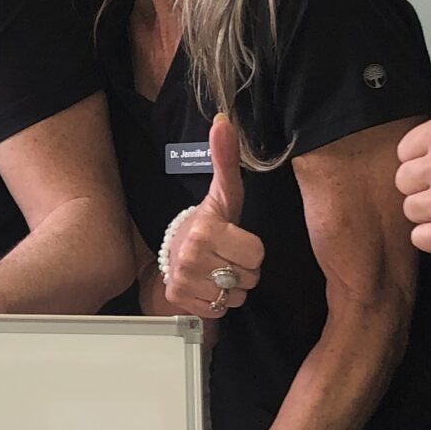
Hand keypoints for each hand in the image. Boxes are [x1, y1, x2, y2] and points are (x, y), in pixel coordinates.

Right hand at [161, 115, 263, 317]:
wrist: (174, 253)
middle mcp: (192, 256)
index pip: (256, 253)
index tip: (236, 240)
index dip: (252, 249)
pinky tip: (208, 285)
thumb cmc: (209, 223)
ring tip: (218, 271)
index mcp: (206, 229)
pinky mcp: (180, 300)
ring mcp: (184, 280)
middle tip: (227, 257)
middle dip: (244, 270)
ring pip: (236, 295)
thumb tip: (225, 120)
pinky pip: (220, 309)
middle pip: (249, 277)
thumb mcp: (224, 194)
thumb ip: (227, 159)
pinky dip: (219, 302)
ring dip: (233, 288)